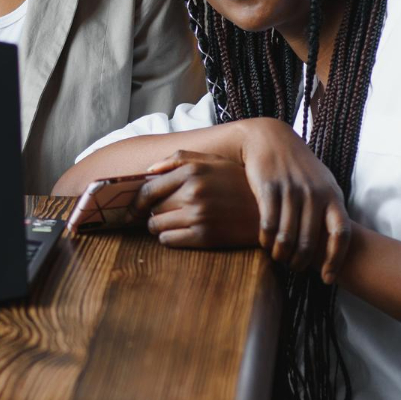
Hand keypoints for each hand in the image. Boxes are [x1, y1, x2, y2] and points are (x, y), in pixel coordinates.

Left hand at [134, 151, 261, 248]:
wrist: (268, 210)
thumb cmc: (238, 183)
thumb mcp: (213, 162)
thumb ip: (180, 159)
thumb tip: (149, 170)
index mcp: (192, 171)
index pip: (148, 189)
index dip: (136, 201)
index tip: (133, 208)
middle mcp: (192, 192)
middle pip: (152, 208)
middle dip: (153, 212)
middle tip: (162, 214)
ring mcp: (198, 215)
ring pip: (157, 226)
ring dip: (159, 226)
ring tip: (173, 223)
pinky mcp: (204, 236)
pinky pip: (169, 240)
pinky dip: (169, 238)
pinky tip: (181, 233)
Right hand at [234, 119, 351, 283]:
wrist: (270, 138)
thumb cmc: (298, 167)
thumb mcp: (322, 183)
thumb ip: (330, 208)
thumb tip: (338, 241)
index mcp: (333, 195)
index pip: (341, 234)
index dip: (335, 260)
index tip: (327, 279)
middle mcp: (315, 193)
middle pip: (310, 241)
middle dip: (301, 261)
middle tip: (294, 269)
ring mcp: (292, 190)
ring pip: (288, 236)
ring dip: (282, 253)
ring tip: (278, 258)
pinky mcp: (269, 187)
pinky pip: (268, 223)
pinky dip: (266, 239)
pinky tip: (264, 243)